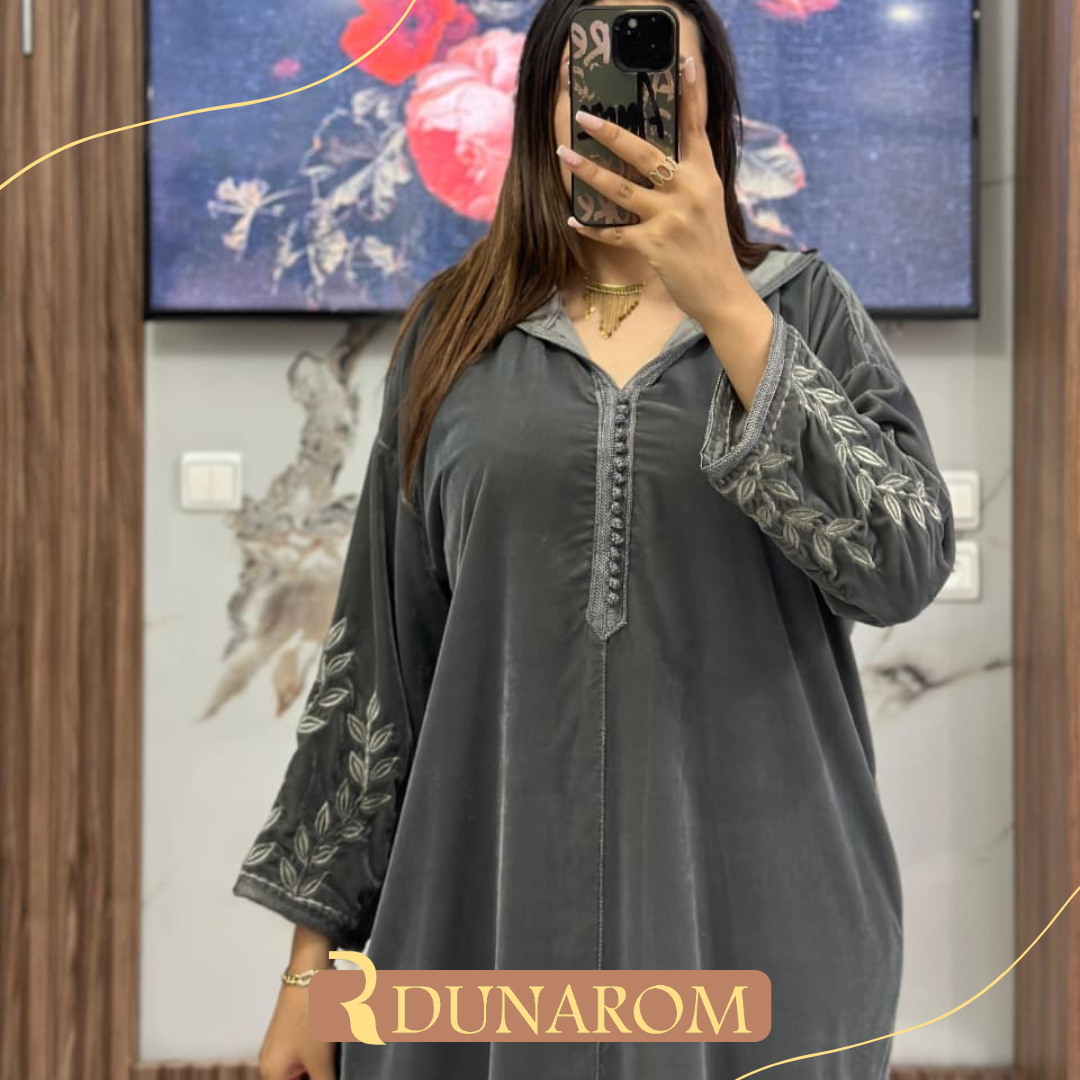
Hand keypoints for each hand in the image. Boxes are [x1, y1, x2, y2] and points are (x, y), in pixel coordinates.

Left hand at [557, 54, 755, 326]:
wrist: (721, 290)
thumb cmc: (710, 245)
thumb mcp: (709, 201)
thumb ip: (690, 175)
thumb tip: (662, 153)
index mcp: (705, 174)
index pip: (698, 125)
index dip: (692, 92)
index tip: (684, 60)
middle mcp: (689, 190)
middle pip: (644, 153)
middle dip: (610, 133)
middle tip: (584, 117)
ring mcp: (671, 218)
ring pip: (621, 189)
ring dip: (589, 172)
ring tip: (564, 155)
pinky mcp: (654, 245)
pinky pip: (615, 232)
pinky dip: (592, 227)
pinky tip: (573, 218)